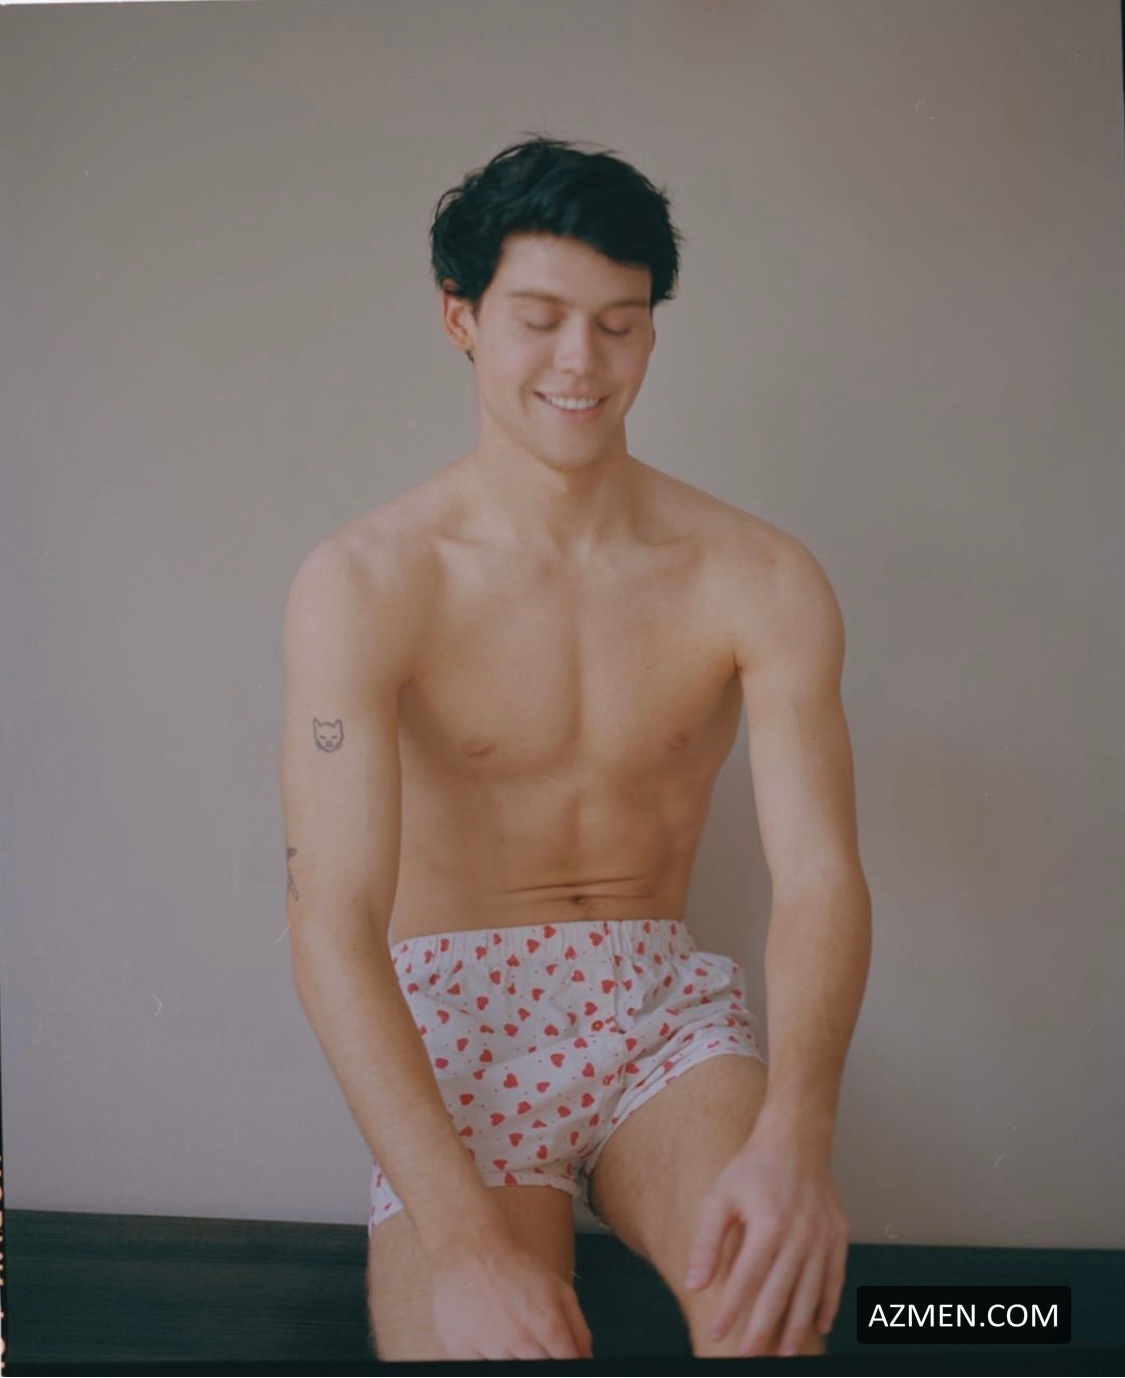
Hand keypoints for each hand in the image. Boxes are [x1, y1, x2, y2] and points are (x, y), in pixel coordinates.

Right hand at [431, 1228, 593, 1360]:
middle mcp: (521, 1340)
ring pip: (512, 1370)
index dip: (567, 1364)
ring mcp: (490, 1348)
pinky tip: (486, 1336)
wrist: (470, 1250)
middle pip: (540, 1371)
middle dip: (541, 1361)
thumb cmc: (514, 1268)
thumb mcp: (557, 1289)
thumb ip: (578, 1330)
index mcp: (548, 1325)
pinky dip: (486, 1357)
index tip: (560, 1360)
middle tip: (531, 1343)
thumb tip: (586, 1361)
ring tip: (505, 1332)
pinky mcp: (462, 1351)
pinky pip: (482, 1369)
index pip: (568, 1367)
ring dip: (512, 1358)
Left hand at [683, 1112, 847, 1355]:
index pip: (745, 1282)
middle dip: (762, 1331)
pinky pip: (835, 1278)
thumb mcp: (720, 1197)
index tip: (717, 1335)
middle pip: (779, 1295)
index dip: (730, 1312)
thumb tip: (696, 1285)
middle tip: (749, 1358)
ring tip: (785, 1353)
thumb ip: (707, 1242)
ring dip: (797, 1327)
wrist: (796, 1138)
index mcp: (768, 1226)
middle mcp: (800, 1236)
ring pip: (810, 1294)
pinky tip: (820, 1324)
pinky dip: (828, 1304)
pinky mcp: (839, 1234)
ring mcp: (823, 1237)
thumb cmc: (753, 1167)